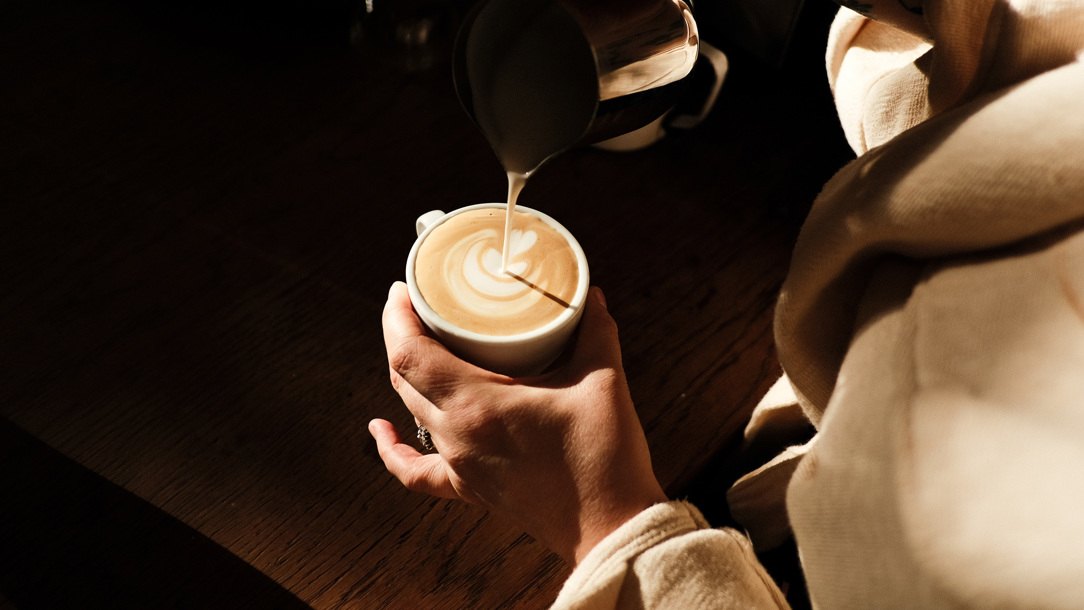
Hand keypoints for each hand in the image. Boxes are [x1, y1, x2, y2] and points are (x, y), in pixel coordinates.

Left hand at [371, 281, 666, 563]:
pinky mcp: (469, 488)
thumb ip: (594, 332)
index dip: (398, 317)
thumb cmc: (604, 459)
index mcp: (477, 406)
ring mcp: (459, 464)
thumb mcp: (603, 382)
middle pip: (403, 377)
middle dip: (401, 335)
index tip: (406, 289)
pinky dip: (393, 449)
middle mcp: (456, 436)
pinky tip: (382, 428)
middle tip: (418, 304)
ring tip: (420, 344)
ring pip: (410, 410)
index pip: (409, 354)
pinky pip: (415, 469)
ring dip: (409, 374)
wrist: (611, 528)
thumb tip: (590, 296)